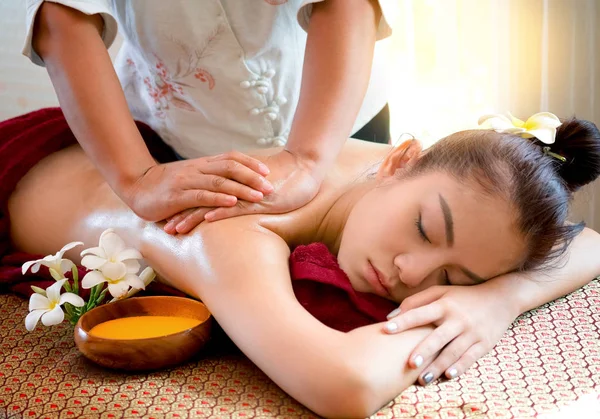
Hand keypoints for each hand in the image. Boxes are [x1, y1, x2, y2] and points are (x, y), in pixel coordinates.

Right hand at [122, 151, 273, 223]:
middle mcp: (197, 169)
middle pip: (230, 168)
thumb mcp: (189, 178)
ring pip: (219, 182)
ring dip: (242, 189)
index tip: (267, 170)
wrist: (135, 186)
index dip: (250, 163)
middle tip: (270, 186)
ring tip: (259, 196)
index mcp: (202, 164)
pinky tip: (232, 203)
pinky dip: (219, 199)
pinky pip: (201, 196)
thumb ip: (208, 178)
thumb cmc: (165, 185)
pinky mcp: (178, 196)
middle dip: (252, 177)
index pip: (231, 158)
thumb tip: (231, 182)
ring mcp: (187, 182)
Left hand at [169, 150, 321, 232]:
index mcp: (231, 184)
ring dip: (192, 217)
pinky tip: (205, 220)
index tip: (168, 217)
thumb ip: (243, 195)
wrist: (304, 168)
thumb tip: (232, 205)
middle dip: (180, 214)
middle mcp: (233, 186)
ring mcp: (244, 192)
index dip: (184, 206)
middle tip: (163, 227)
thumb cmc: (284, 180)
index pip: (201, 195)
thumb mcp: (258, 190)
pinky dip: (219, 212)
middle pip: (200, 200)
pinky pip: (236, 206)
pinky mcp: (258, 198)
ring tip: (175, 229)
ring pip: (212, 204)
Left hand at [382, 283, 518, 385]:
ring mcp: (472, 332)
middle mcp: (457, 319)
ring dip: (438, 366)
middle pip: (437, 337)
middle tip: (409, 364)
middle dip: (424, 351)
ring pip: (453, 352)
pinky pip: (470, 358)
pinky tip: (448, 376)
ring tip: (423, 379)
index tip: (386, 329)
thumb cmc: (462, 296)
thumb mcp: (440, 292)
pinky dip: (460, 367)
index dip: (403, 321)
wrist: (500, 298)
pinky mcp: (484, 343)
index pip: (420, 313)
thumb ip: (415, 302)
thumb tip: (391, 316)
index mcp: (444, 304)